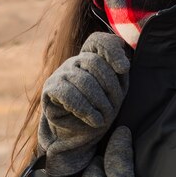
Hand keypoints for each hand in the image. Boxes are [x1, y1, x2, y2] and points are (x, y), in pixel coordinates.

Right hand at [38, 32, 130, 176]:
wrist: (80, 134)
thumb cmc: (101, 109)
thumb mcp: (116, 91)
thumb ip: (120, 73)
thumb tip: (124, 64)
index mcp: (93, 57)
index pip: (98, 42)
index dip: (111, 50)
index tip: (124, 69)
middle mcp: (76, 61)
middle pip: (95, 62)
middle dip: (110, 87)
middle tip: (115, 107)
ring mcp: (62, 73)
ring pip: (84, 80)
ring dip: (99, 102)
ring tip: (105, 118)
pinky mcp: (50, 88)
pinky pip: (69, 94)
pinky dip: (85, 109)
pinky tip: (95, 120)